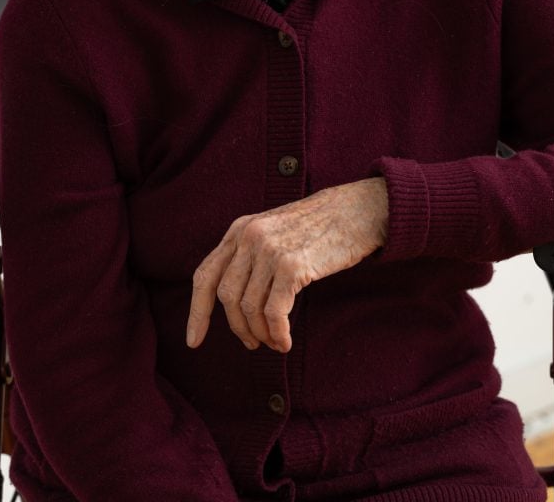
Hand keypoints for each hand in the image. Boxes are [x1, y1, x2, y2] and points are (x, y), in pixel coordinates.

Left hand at [186, 177, 387, 352]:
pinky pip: (274, 313)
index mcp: (240, 229)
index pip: (205, 275)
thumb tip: (233, 302)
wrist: (359, 210)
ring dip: (260, 334)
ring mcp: (269, 250)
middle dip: (237, 328)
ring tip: (275, 342)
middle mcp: (249, 236)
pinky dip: (277, 334)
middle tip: (253, 344)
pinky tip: (285, 342)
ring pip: (249, 309)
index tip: (194, 341)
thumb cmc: (320, 226)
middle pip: (226, 297)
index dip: (196, 312)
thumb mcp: (275, 231)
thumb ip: (251, 255)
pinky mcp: (292, 265)